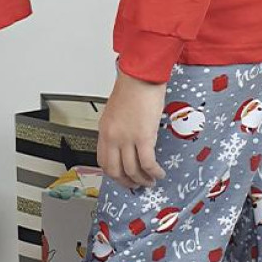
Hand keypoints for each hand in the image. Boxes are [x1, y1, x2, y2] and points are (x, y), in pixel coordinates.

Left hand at [97, 71, 167, 189]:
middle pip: (115, 170)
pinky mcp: (143, 137)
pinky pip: (147, 163)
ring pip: (131, 170)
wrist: (141, 76)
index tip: (122, 177)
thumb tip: (125, 143)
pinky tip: (159, 173)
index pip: (103, 161)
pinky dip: (153, 172)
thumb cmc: (132, 88)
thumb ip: (118, 129)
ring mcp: (127, 138)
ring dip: (142, 180)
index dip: (113, 174)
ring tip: (150, 181)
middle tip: (136, 185)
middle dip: (126, 182)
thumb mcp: (116, 112)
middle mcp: (113, 137)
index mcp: (104, 130)